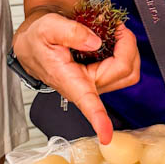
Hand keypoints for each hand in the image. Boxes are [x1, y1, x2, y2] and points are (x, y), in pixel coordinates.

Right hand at [13, 12, 139, 141]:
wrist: (34, 43)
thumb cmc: (38, 40)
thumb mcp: (47, 28)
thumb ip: (70, 32)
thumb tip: (95, 42)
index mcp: (71, 82)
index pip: (88, 104)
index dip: (99, 120)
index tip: (106, 136)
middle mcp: (87, 86)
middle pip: (123, 73)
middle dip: (127, 46)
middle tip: (116, 27)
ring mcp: (98, 82)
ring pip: (129, 71)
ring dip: (129, 48)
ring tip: (115, 30)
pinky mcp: (104, 76)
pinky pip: (126, 66)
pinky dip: (126, 49)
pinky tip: (113, 36)